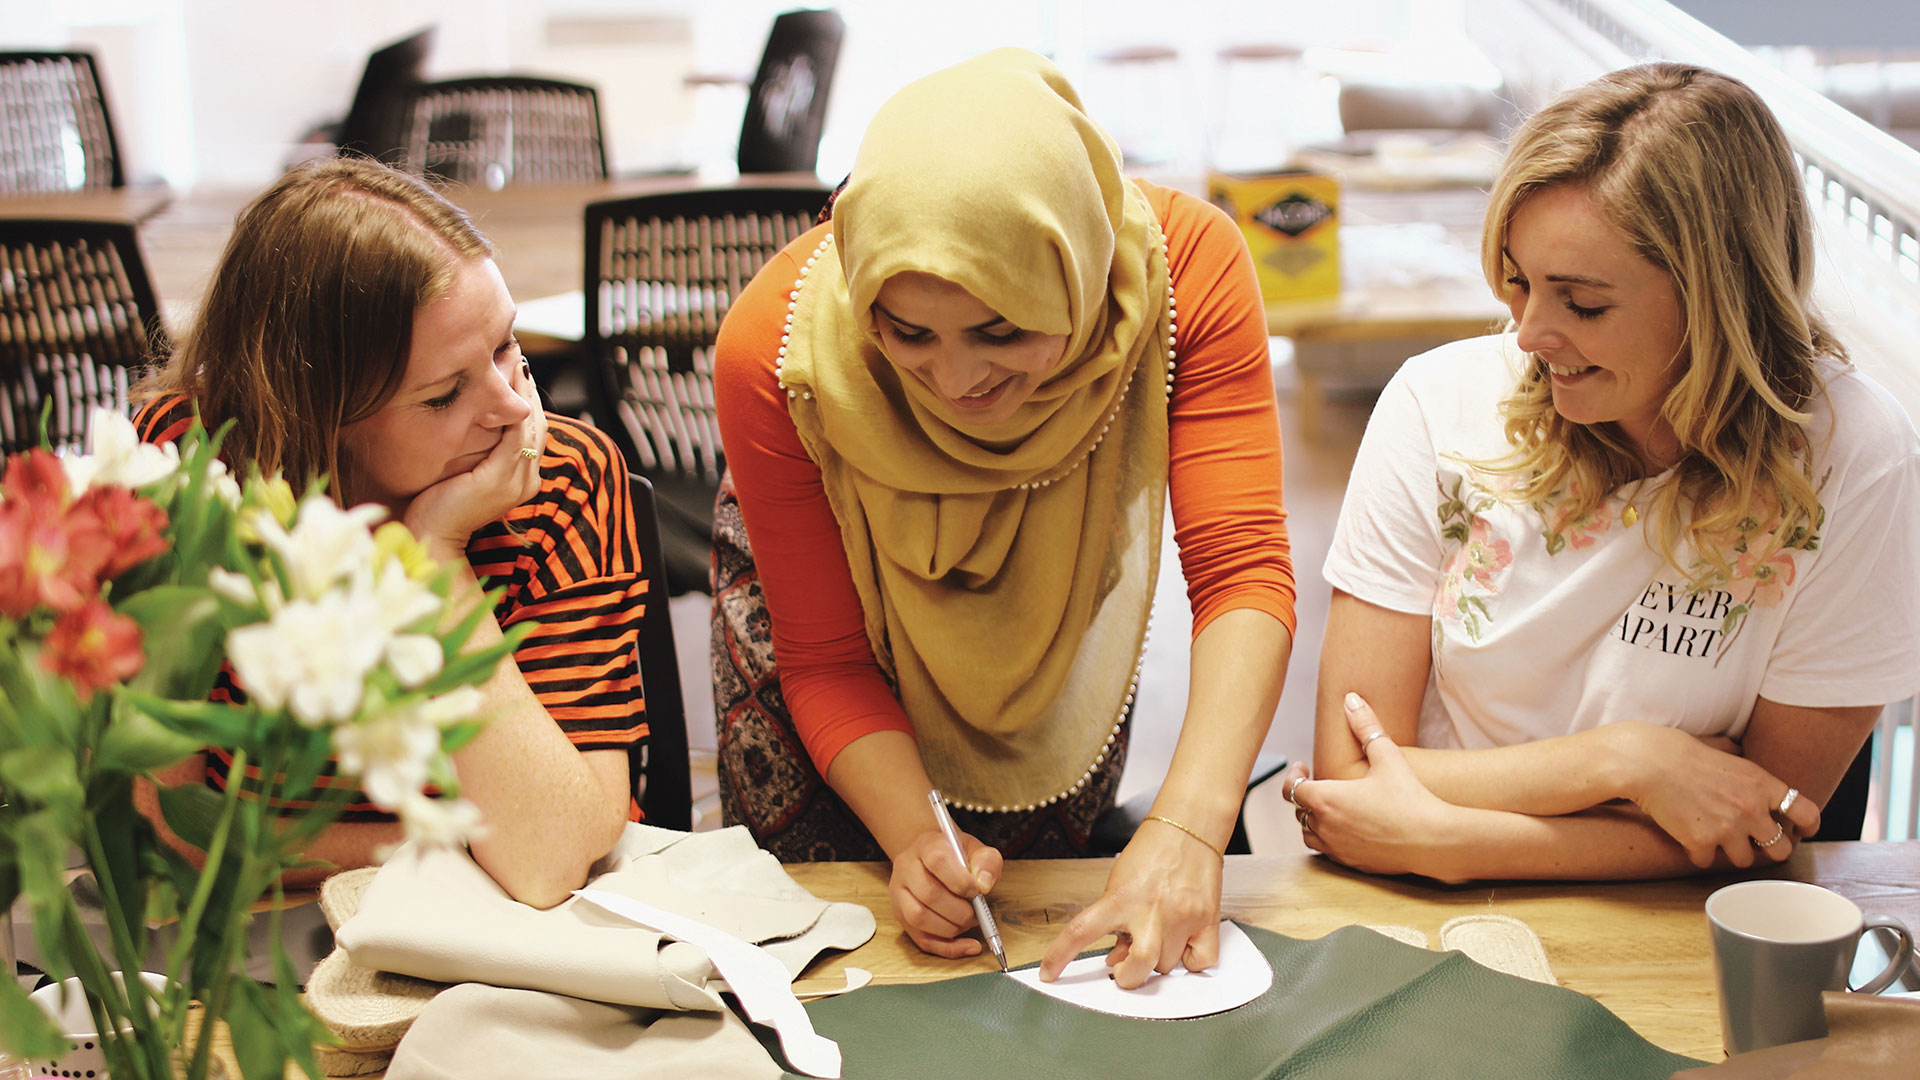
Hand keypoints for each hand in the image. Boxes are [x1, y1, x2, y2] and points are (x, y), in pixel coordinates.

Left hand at [403, 359, 545, 558]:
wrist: (431, 537)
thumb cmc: (439, 507)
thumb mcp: (466, 472)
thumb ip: (480, 451)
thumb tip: (477, 420)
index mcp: (524, 480)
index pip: (533, 431)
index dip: (528, 399)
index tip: (517, 371)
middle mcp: (528, 480)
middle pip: (538, 423)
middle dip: (528, 388)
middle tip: (518, 356)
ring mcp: (518, 481)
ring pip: (530, 424)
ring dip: (524, 390)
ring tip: (515, 361)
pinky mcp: (501, 478)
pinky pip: (516, 434)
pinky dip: (514, 406)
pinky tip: (507, 383)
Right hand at [889, 828, 1002, 958]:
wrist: (930, 857)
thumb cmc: (955, 855)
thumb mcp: (975, 849)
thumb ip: (986, 861)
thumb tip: (984, 885)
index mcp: (925, 846)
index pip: (937, 860)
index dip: (960, 880)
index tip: (977, 891)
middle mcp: (906, 868)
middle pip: (928, 894)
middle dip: (959, 910)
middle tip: (976, 913)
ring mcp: (899, 893)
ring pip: (919, 918)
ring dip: (951, 928)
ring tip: (968, 922)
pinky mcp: (901, 916)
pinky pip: (922, 940)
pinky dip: (948, 948)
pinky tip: (968, 946)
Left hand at [1037, 815, 1222, 988]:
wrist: (1189, 827)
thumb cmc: (1152, 850)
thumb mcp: (1119, 881)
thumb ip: (1115, 920)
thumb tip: (1118, 957)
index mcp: (1121, 898)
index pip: (1080, 932)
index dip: (1059, 956)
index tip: (1049, 973)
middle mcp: (1151, 911)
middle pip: (1137, 968)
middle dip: (1127, 977)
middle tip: (1124, 967)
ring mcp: (1182, 918)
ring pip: (1166, 967)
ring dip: (1156, 960)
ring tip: (1156, 935)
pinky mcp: (1207, 921)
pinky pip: (1200, 962)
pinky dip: (1189, 961)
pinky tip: (1181, 943)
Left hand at [1291, 693, 1469, 881]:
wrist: (1433, 840)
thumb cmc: (1410, 797)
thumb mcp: (1388, 756)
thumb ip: (1366, 727)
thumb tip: (1351, 699)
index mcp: (1326, 799)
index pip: (1291, 789)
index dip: (1293, 776)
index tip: (1302, 768)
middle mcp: (1325, 826)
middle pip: (1299, 812)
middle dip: (1306, 797)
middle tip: (1320, 784)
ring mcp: (1337, 849)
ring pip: (1309, 835)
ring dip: (1314, 820)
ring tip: (1330, 807)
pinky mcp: (1352, 865)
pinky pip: (1328, 852)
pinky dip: (1330, 839)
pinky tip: (1349, 828)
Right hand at [1614, 722, 1819, 867]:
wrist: (1646, 762)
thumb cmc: (1679, 751)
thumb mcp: (1723, 751)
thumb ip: (1742, 763)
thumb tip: (1742, 753)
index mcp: (1762, 784)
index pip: (1807, 813)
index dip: (1807, 827)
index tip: (1801, 832)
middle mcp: (1751, 809)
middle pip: (1781, 848)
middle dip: (1768, 848)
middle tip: (1752, 842)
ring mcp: (1727, 828)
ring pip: (1745, 861)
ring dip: (1730, 853)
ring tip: (1713, 837)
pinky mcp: (1701, 842)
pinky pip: (1707, 861)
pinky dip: (1697, 854)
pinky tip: (1687, 839)